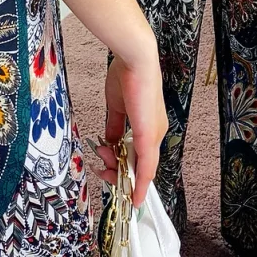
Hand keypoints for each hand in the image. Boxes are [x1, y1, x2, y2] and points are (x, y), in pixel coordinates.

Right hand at [96, 43, 167, 208]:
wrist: (135, 60)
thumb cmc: (126, 76)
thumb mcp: (117, 106)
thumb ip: (115, 127)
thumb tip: (110, 143)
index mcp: (149, 124)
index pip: (139, 155)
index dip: (124, 166)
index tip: (108, 169)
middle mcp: (155, 132)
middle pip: (139, 165)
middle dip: (118, 172)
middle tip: (101, 168)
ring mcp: (154, 135)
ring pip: (141, 168)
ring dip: (120, 173)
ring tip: (103, 163)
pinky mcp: (149, 136)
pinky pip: (147, 166)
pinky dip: (141, 183)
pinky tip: (135, 197)